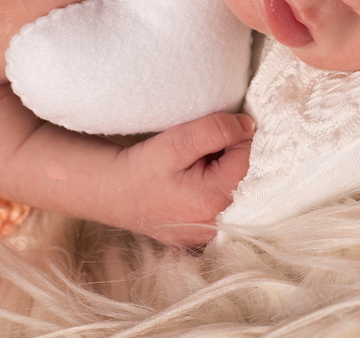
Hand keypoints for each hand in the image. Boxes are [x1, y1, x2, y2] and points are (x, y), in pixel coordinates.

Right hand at [112, 112, 253, 245]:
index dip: (232, 137)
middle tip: (197, 153)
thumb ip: (216, 130)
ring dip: (220, 172)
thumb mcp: (178, 141)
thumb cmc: (141, 167)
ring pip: (233, 190)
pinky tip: (190, 183)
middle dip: (227, 157)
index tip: (207, 135)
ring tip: (191, 167)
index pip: (247, 157)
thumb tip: (248, 126)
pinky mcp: (200, 233)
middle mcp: (218, 223)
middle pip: (243, 176)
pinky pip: (219, 205)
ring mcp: (208, 232)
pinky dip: (211, 188)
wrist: (110, 192)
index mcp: (216, 200)